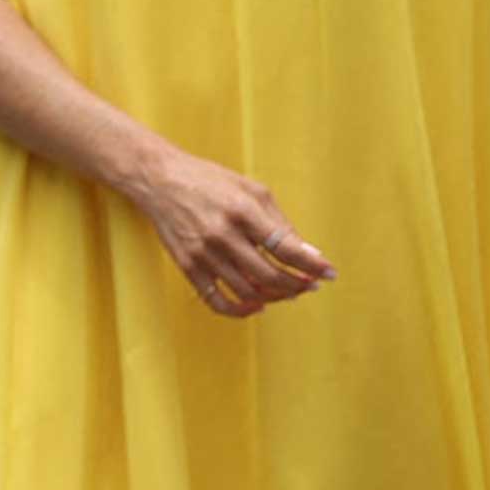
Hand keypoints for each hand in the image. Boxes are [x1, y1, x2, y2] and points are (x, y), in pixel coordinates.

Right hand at [128, 145, 336, 318]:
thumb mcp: (252, 190)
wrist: (160, 180)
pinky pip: (217, 300)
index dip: (311, 264)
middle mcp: (223, 234)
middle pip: (269, 274)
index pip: (285, 247)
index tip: (329, 273)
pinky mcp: (188, 267)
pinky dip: (240, 310)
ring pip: (248, 291)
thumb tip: (308, 252)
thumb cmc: (212, 181)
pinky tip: (257, 305)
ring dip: (274, 297)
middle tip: (310, 285)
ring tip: (288, 292)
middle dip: (297, 284)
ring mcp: (203, 254)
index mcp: (243, 211)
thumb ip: (279, 222)